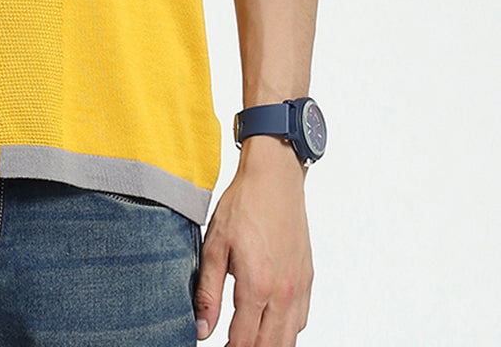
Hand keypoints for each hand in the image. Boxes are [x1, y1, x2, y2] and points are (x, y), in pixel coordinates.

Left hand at [194, 136, 312, 345]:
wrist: (275, 178)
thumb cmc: (243, 206)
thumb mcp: (214, 246)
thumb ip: (208, 292)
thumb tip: (201, 329)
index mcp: (257, 286)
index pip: (243, 342)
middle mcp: (283, 293)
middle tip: (230, 346)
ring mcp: (299, 287)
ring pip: (289, 338)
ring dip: (269, 345)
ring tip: (247, 341)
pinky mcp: (307, 279)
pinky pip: (301, 320)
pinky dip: (286, 331)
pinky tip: (270, 324)